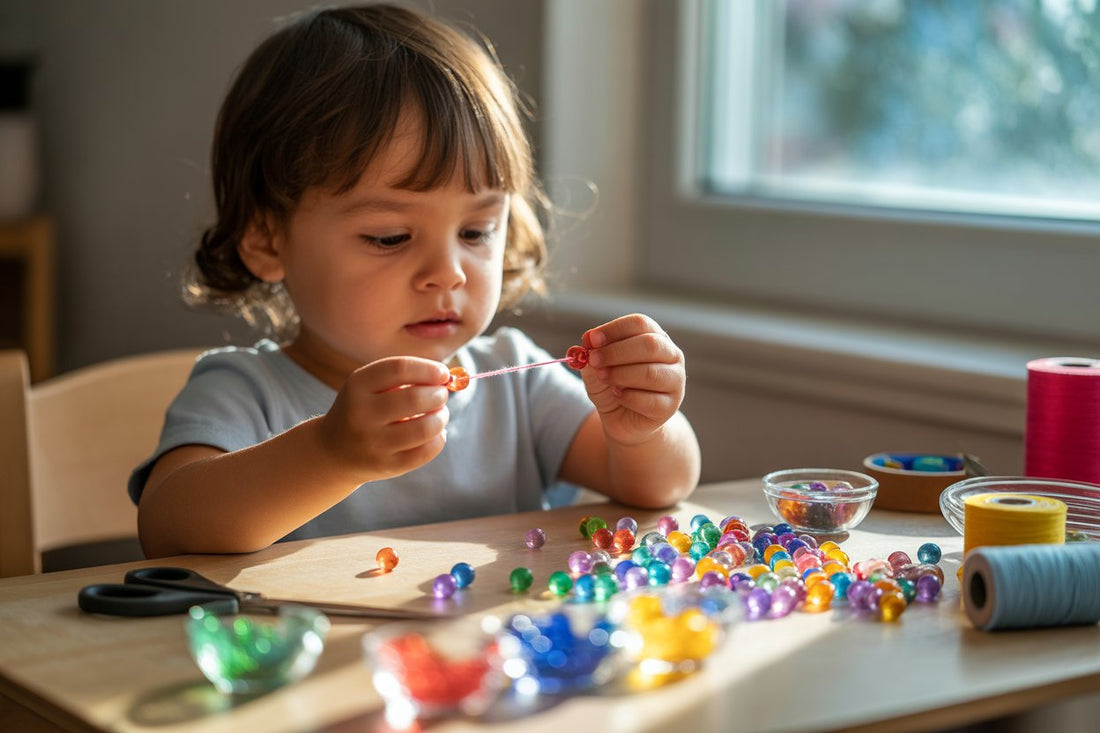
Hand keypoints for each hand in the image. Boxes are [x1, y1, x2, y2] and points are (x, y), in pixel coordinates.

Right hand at [318, 357, 450, 480]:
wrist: (334, 451)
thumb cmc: (365, 409)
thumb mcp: (371, 386)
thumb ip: (405, 377)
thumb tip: (449, 378)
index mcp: (358, 386)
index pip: (400, 369)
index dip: (428, 369)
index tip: (443, 373)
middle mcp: (361, 414)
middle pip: (414, 398)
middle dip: (438, 394)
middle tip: (440, 395)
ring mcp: (373, 443)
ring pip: (424, 428)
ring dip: (441, 417)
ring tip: (439, 414)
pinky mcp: (387, 466)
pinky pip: (425, 452)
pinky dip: (438, 439)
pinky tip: (434, 433)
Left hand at [580, 314, 685, 444]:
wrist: (622, 420)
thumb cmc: (613, 386)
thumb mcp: (597, 367)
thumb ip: (592, 353)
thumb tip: (588, 340)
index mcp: (655, 337)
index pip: (639, 323)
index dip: (614, 329)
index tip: (592, 340)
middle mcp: (672, 356)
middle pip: (650, 345)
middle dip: (617, 352)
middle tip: (594, 360)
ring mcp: (675, 381)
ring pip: (650, 373)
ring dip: (620, 374)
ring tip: (603, 377)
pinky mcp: (670, 407)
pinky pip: (649, 400)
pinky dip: (627, 397)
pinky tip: (617, 395)